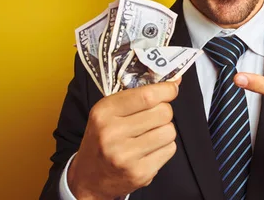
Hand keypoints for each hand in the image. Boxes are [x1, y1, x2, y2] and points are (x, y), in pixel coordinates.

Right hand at [67, 79, 180, 199]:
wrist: (89, 180)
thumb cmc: (102, 140)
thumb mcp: (109, 113)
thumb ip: (138, 95)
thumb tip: (174, 82)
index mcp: (104, 112)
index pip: (147, 96)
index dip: (166, 90)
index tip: (172, 88)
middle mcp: (112, 133)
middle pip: (163, 112)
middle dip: (164, 112)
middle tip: (152, 118)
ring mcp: (126, 155)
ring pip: (169, 131)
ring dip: (165, 131)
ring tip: (149, 136)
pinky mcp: (140, 173)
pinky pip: (170, 149)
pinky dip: (164, 148)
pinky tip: (149, 151)